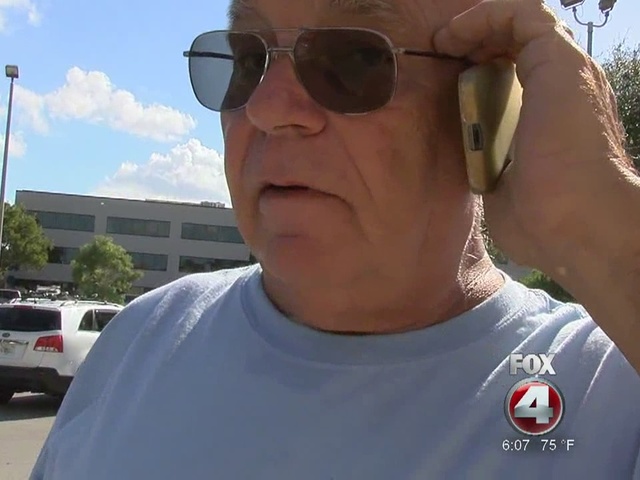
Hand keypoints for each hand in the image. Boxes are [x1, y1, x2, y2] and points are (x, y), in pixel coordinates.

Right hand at [433, 0, 638, 276]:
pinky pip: (469, 136)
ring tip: (433, 85)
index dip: (481, 21)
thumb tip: (497, 26)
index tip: (447, 38)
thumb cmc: (567, 146)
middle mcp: (538, 97)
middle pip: (497, 55)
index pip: (518, 25)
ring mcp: (515, 132)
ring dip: (456, 85)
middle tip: (436, 55)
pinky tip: (439, 123)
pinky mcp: (495, 165)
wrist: (567, 222)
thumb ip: (536, 34)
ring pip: (480, 94)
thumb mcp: (562, 71)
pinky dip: (453, 124)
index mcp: (559, 71)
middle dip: (466, 46)